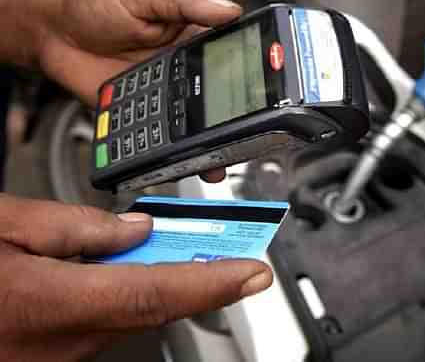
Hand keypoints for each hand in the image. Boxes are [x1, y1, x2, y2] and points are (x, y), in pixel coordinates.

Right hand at [0, 194, 271, 361]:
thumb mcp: (1, 222)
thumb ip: (75, 227)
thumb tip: (134, 229)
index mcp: (47, 302)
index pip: (155, 292)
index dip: (212, 283)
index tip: (253, 273)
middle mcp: (56, 344)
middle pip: (148, 306)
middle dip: (191, 278)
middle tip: (224, 251)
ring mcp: (50, 361)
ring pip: (126, 318)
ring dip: (154, 284)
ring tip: (169, 250)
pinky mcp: (43, 361)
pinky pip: (97, 328)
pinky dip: (119, 298)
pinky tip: (115, 272)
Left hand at [36, 0, 242, 182]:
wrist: (53, 34)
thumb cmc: (96, 7)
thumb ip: (185, 2)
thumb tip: (228, 9)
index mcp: (191, 39)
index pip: (229, 58)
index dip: (247, 75)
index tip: (262, 91)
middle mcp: (182, 71)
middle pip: (217, 100)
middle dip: (233, 123)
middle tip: (245, 138)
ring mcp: (162, 95)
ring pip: (193, 124)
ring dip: (208, 145)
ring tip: (219, 161)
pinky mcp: (141, 114)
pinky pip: (159, 135)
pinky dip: (171, 152)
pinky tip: (181, 161)